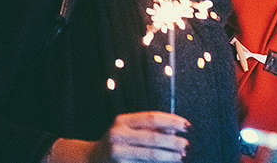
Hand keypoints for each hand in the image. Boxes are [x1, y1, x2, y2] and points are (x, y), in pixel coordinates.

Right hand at [46, 112, 188, 162]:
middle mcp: (117, 136)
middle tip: (186, 145)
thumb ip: (151, 126)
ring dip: (169, 156)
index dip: (172, 120)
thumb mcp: (129, 128)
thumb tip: (175, 128)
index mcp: (122, 121)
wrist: (90, 159)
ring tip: (180, 156)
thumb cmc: (117, 142)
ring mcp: (117, 154)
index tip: (186, 125)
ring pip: (150, 155)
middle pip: (153, 138)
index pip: (152, 117)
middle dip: (173, 142)